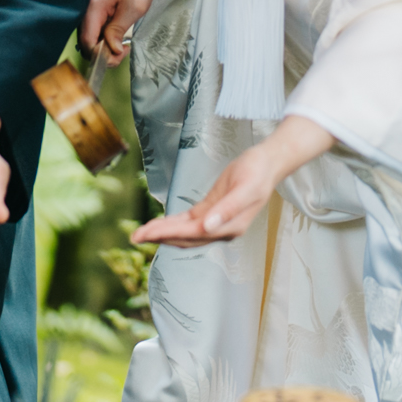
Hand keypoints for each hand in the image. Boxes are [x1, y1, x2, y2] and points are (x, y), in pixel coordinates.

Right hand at [81, 0, 154, 67]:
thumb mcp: (133, 8)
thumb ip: (118, 30)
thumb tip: (111, 51)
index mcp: (94, 7)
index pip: (87, 41)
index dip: (100, 54)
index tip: (119, 54)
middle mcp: (85, 10)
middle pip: (85, 42)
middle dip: (102, 53)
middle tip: (122, 51)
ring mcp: (88, 11)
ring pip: (89, 38)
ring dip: (103, 47)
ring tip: (121, 46)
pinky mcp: (93, 12)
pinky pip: (93, 31)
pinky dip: (103, 39)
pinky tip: (116, 38)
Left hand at [134, 118, 337, 247]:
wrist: (268, 163)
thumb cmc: (258, 172)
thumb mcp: (245, 188)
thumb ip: (227, 210)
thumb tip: (208, 227)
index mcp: (229, 227)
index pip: (192, 234)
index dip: (168, 234)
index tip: (147, 234)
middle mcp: (221, 229)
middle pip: (185, 238)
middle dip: (159, 237)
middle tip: (134, 236)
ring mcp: (216, 222)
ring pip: (184, 233)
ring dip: (163, 233)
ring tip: (141, 233)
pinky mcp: (211, 212)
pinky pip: (188, 223)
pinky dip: (172, 225)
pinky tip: (158, 225)